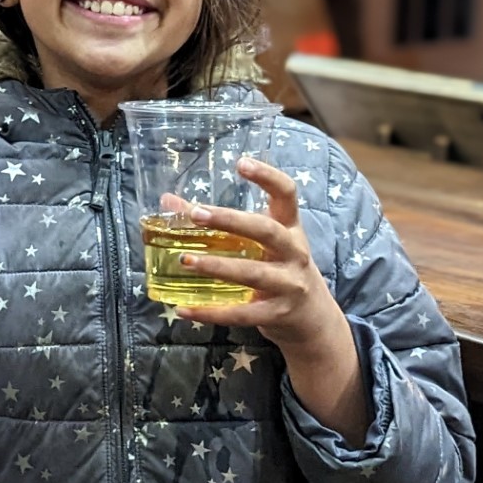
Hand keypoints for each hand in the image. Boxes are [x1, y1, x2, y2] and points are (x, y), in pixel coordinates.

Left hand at [174, 157, 368, 436]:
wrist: (313, 319)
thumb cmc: (278, 269)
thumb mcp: (259, 244)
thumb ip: (220, 224)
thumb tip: (169, 202)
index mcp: (290, 228)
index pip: (287, 194)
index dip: (267, 176)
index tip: (241, 163)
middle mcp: (295, 252)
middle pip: (267, 231)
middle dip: (231, 221)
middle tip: (196, 214)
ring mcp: (290, 284)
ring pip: (254, 273)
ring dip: (217, 266)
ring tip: (185, 261)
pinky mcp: (279, 313)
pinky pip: (244, 313)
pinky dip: (212, 312)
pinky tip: (184, 309)